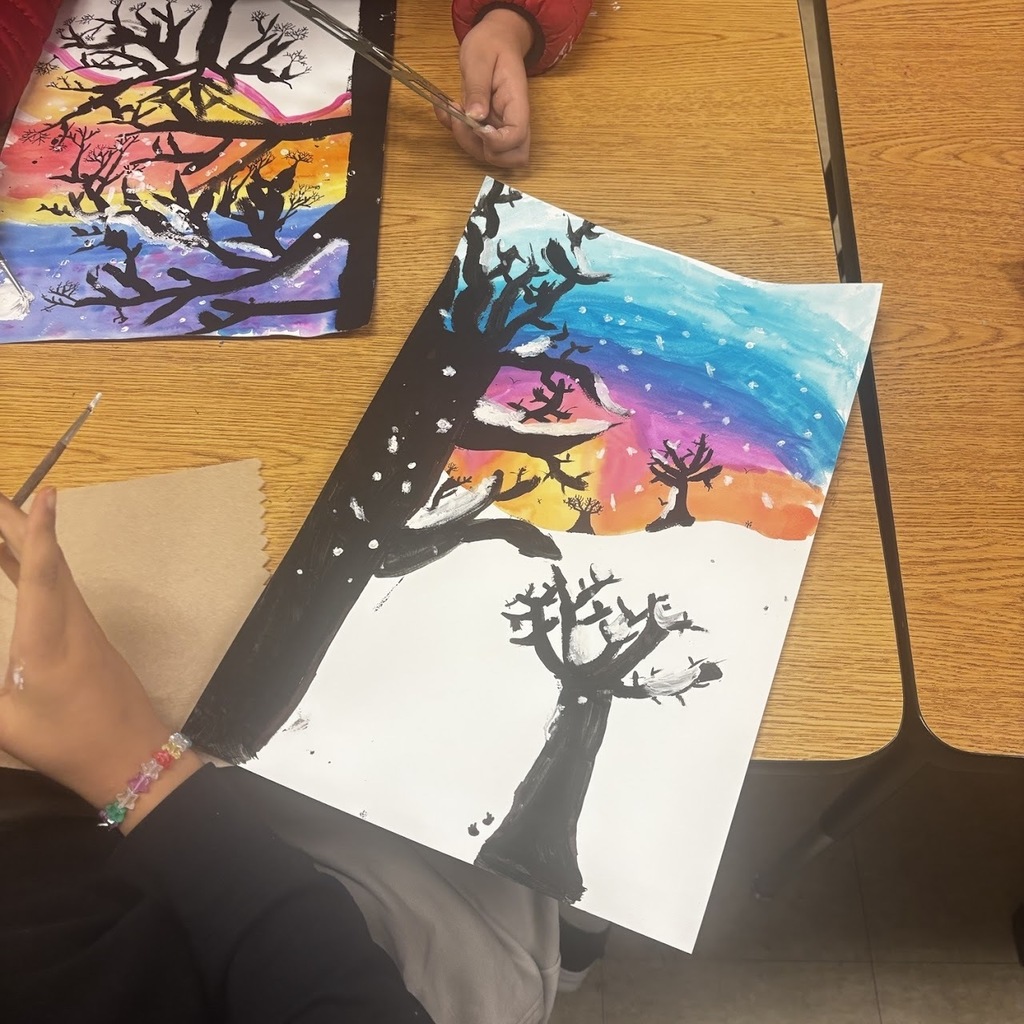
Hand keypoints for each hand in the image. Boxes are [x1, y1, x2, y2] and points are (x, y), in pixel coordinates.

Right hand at [0, 489, 198, 831]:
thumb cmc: (68, 743)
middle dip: (17, 522)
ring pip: (53, 571)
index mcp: (47, 638)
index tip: (48, 493)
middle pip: (47, 559)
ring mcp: (81, 626)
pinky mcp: (85, 635)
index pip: (44, 572)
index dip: (41, 531)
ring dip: (24, 540)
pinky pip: (55, 587)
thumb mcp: (6, 722)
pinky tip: (11, 561)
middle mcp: (69, 621)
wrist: (131, 755)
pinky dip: (32, 565)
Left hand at [438, 8, 533, 167]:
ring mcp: (500, 126)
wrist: (495, 39)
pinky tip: (447, 112)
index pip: (516, 137)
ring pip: (492, 156)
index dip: (496, 141)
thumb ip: (478, 88)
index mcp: (517, 102)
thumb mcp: (480, 58)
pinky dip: (457, 134)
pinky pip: (475, 144)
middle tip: (464, 124)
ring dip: (467, 142)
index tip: (477, 126)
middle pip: (510, 157)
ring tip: (454, 111)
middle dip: (484, 150)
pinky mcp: (486, 127)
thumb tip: (475, 117)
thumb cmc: (491, 44)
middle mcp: (512, 120)